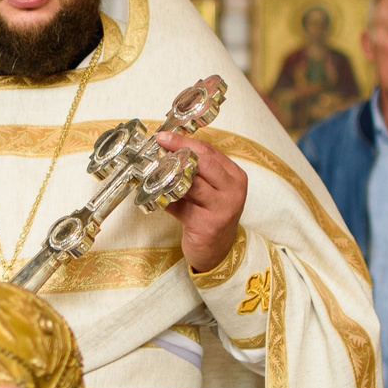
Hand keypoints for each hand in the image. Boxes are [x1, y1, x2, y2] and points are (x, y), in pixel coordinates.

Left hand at [154, 132, 247, 273]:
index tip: (164, 137)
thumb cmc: (210, 214)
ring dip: (168, 176)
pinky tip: (154, 197)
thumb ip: (197, 171)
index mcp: (235, 177)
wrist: (217, 251)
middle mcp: (233, 191)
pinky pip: (180, 207)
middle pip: (204, 163)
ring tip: (152, 170)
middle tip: (158, 147)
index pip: (210, 151)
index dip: (185, 141)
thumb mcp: (211, 190)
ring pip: (191, 184)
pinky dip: (165, 200)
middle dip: (178, 152)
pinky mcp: (206, 225)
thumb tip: (166, 150)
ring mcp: (221, 209)